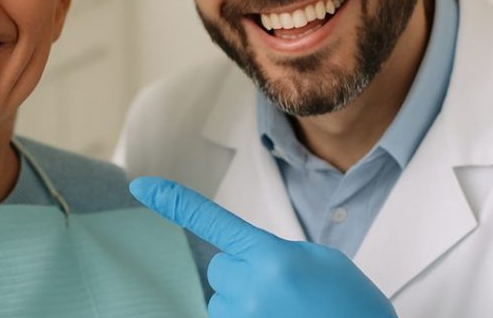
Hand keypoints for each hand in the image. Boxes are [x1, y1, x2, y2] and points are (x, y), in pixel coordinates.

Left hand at [130, 176, 396, 317]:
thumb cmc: (352, 309)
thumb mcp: (323, 262)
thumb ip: (277, 252)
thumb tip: (247, 259)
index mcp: (272, 258)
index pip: (212, 221)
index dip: (174, 202)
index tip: (140, 186)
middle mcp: (250, 289)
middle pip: (221, 269)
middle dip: (244, 275)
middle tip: (286, 292)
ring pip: (223, 301)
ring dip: (246, 305)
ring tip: (288, 314)